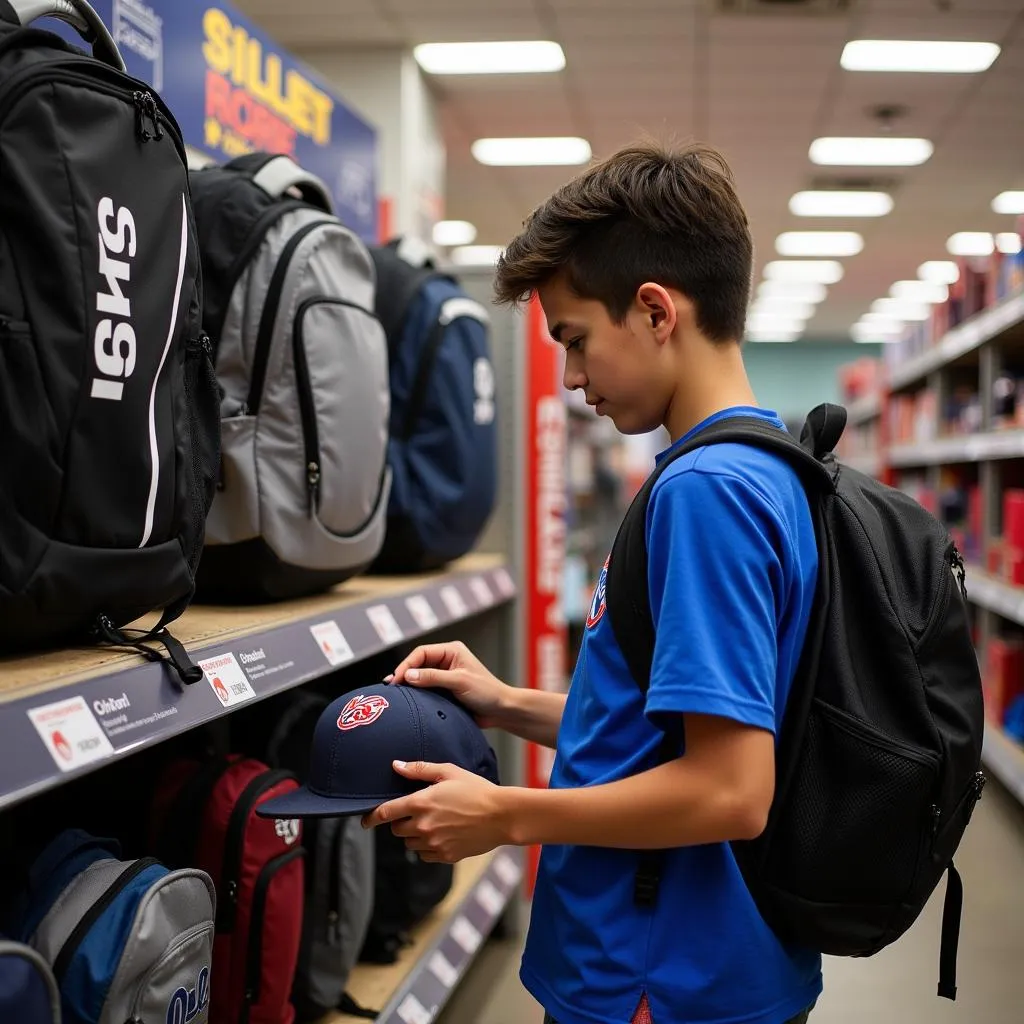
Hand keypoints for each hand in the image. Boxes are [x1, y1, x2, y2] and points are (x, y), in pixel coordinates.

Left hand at [362, 761, 511, 862]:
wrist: (501, 815)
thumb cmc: (476, 790)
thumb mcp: (448, 772)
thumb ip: (419, 770)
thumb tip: (396, 765)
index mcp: (420, 803)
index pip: (385, 813)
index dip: (372, 817)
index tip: (366, 821)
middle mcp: (423, 826)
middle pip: (396, 830)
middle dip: (401, 822)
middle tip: (417, 813)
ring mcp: (433, 843)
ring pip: (410, 844)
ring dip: (414, 835)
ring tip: (433, 823)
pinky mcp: (444, 856)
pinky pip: (425, 855)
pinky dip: (427, 847)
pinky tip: (442, 835)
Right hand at [387, 641, 512, 728]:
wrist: (502, 711)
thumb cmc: (487, 692)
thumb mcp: (459, 682)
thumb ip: (433, 677)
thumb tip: (408, 675)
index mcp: (451, 651)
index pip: (422, 653)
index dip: (407, 665)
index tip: (397, 679)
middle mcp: (447, 660)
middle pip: (418, 664)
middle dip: (404, 673)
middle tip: (390, 687)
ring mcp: (445, 675)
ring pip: (420, 677)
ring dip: (409, 684)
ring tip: (395, 693)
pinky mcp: (445, 690)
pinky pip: (426, 690)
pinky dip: (416, 694)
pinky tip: (407, 700)